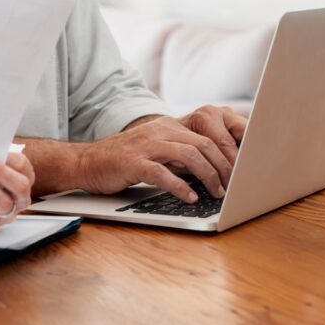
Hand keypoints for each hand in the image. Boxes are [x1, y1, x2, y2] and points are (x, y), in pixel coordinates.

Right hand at [77, 112, 240, 202]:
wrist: (86, 161)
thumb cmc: (123, 160)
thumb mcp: (155, 150)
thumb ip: (178, 154)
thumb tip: (210, 168)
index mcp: (167, 127)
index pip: (207, 137)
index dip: (226, 156)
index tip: (238, 174)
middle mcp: (158, 131)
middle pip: (203, 145)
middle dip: (223, 168)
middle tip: (232, 186)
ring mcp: (145, 146)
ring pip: (189, 156)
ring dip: (208, 176)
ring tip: (217, 193)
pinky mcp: (133, 163)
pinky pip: (163, 174)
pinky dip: (181, 187)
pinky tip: (189, 198)